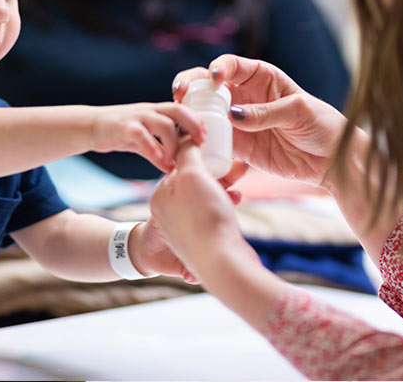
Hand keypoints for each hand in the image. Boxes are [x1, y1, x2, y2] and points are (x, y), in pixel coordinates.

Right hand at [90, 102, 205, 172]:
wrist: (89, 126)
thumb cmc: (119, 132)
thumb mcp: (142, 140)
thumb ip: (158, 151)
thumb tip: (173, 168)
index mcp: (156, 111)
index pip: (182, 110)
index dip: (196, 121)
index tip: (205, 137)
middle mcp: (149, 110)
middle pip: (178, 111)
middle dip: (193, 125)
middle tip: (200, 143)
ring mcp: (136, 117)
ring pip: (164, 124)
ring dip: (174, 144)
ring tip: (175, 162)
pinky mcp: (122, 126)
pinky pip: (141, 135)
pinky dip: (154, 149)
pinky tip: (160, 162)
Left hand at [149, 141, 259, 283]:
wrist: (221, 264)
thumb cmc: (204, 217)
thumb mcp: (192, 175)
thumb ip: (187, 153)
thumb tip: (185, 138)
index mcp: (162, 197)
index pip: (179, 168)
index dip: (201, 157)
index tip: (220, 151)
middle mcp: (171, 214)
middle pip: (195, 183)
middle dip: (218, 173)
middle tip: (237, 166)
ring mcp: (187, 230)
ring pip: (207, 199)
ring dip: (225, 189)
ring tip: (240, 182)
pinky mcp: (204, 242)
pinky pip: (215, 216)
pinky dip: (226, 207)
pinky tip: (237, 201)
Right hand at [172, 55, 350, 187]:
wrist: (331, 161)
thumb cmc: (323, 126)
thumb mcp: (300, 112)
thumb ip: (267, 112)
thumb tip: (233, 116)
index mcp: (261, 77)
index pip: (232, 65)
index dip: (218, 67)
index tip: (213, 77)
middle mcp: (244, 96)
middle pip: (209, 85)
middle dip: (191, 85)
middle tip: (180, 95)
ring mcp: (238, 121)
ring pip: (205, 112)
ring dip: (191, 114)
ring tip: (182, 122)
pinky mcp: (238, 146)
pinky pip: (213, 141)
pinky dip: (200, 141)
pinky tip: (192, 144)